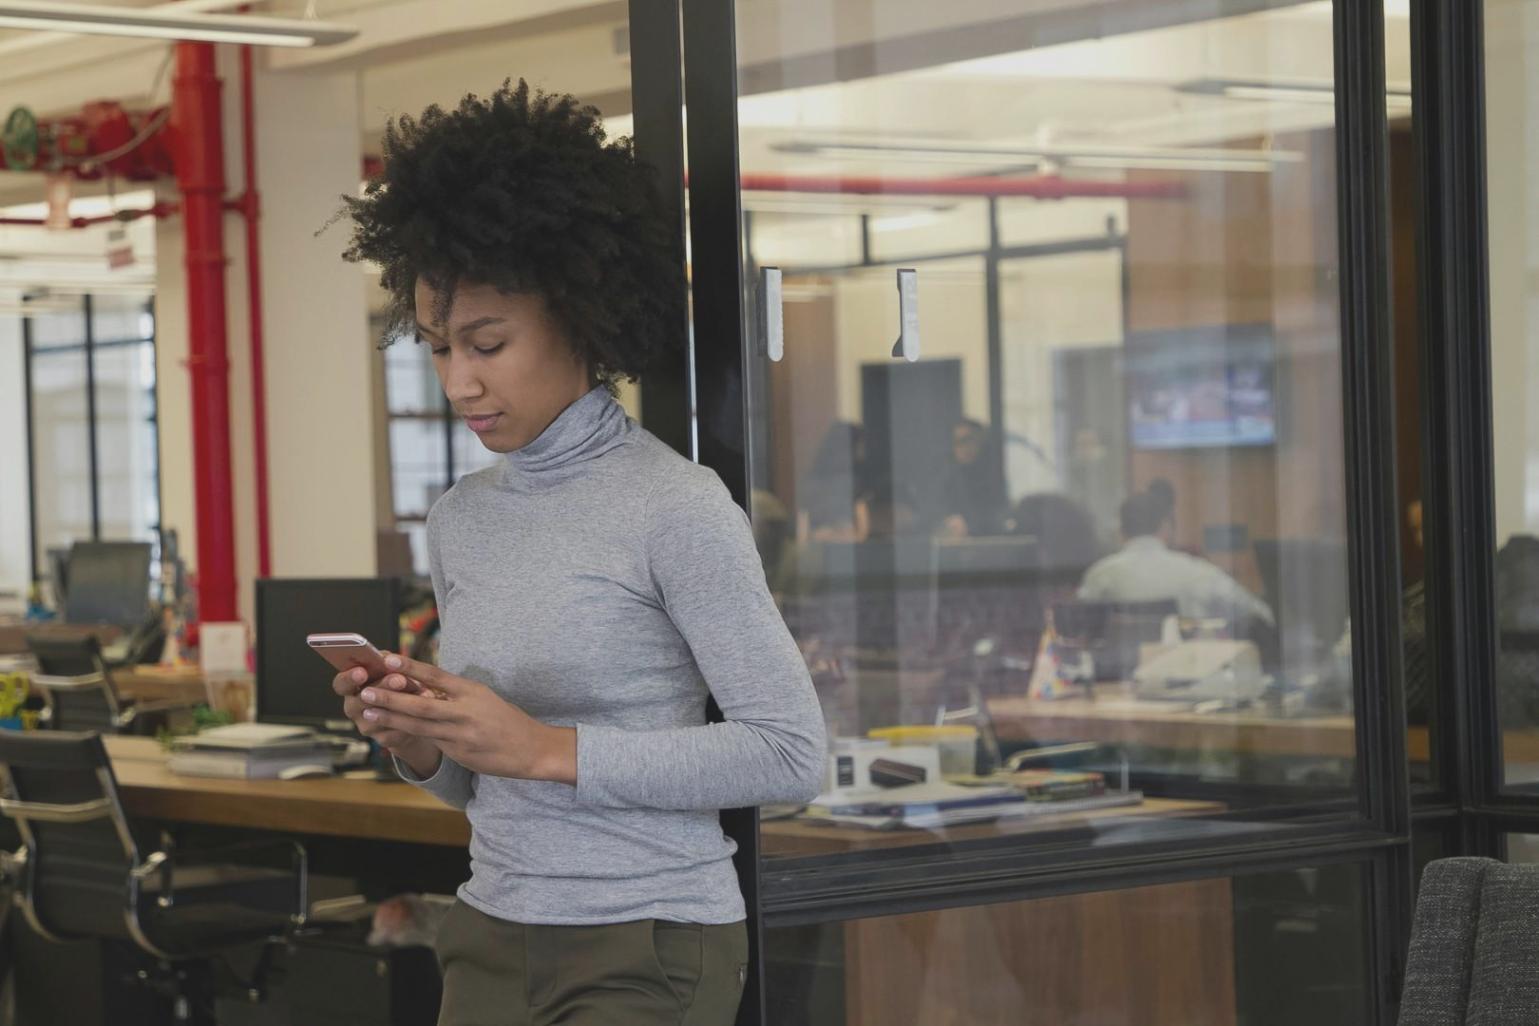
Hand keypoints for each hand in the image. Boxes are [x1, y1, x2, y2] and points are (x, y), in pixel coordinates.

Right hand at [332, 667, 441, 777]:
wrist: (410, 714)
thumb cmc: (399, 684)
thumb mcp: (393, 669)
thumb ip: (388, 664)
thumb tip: (389, 659)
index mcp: (351, 687)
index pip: (341, 683)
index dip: (348, 678)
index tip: (362, 671)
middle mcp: (354, 708)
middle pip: (361, 700)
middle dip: (382, 688)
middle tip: (399, 679)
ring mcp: (367, 726)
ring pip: (381, 717)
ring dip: (402, 703)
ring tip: (423, 692)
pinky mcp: (384, 739)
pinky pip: (397, 729)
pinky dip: (413, 718)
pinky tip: (426, 710)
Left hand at [354, 655, 576, 784]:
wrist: (531, 749)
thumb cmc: (506, 720)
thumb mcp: (483, 698)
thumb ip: (455, 695)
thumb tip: (424, 688)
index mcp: (472, 691)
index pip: (437, 675)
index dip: (411, 667)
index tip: (388, 658)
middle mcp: (465, 711)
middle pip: (421, 704)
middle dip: (390, 697)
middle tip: (365, 690)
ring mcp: (460, 734)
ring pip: (419, 726)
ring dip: (391, 718)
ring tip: (367, 711)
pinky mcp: (459, 752)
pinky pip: (428, 741)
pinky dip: (407, 735)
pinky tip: (388, 731)